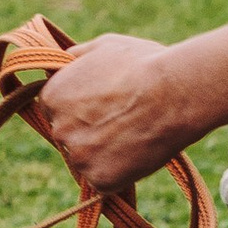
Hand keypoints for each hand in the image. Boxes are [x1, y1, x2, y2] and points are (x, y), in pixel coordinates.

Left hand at [33, 35, 211, 197]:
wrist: (175, 93)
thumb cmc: (143, 64)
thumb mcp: (104, 47)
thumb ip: (76, 57)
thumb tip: (64, 59)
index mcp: (52, 97)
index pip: (55, 110)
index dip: (81, 108)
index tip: (104, 105)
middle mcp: (58, 129)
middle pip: (70, 136)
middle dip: (90, 131)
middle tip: (123, 120)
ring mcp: (79, 157)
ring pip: (88, 160)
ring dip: (106, 153)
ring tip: (135, 133)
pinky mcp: (100, 180)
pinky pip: (106, 180)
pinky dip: (121, 172)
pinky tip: (138, 152)